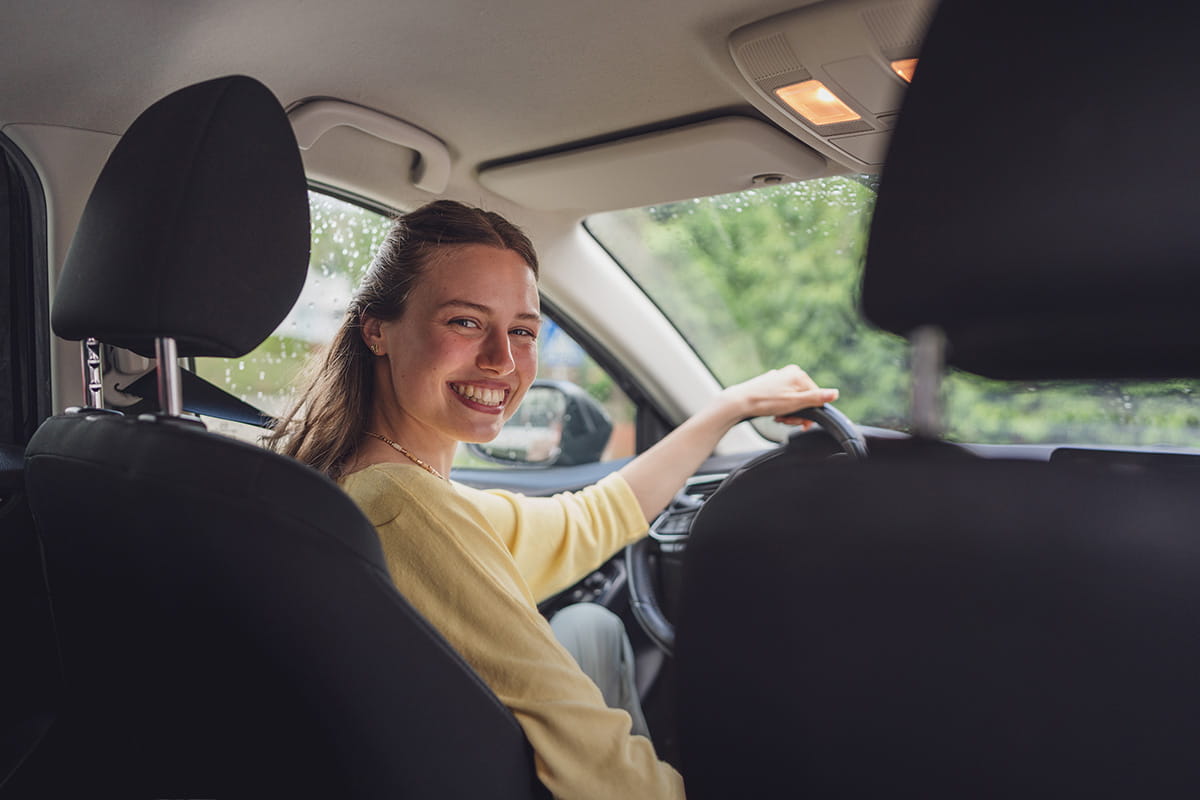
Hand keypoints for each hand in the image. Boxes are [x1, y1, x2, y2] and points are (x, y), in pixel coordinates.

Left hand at [718, 365, 837, 429]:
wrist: (739, 402)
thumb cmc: (766, 401)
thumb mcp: (795, 402)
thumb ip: (816, 398)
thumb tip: (835, 394)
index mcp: (798, 374)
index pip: (815, 397)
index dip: (809, 413)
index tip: (800, 423)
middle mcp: (790, 372)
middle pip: (804, 398)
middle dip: (797, 413)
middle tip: (785, 420)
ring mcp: (779, 378)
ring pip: (793, 400)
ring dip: (788, 412)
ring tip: (777, 417)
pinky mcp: (770, 384)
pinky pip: (782, 398)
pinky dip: (780, 408)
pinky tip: (772, 412)